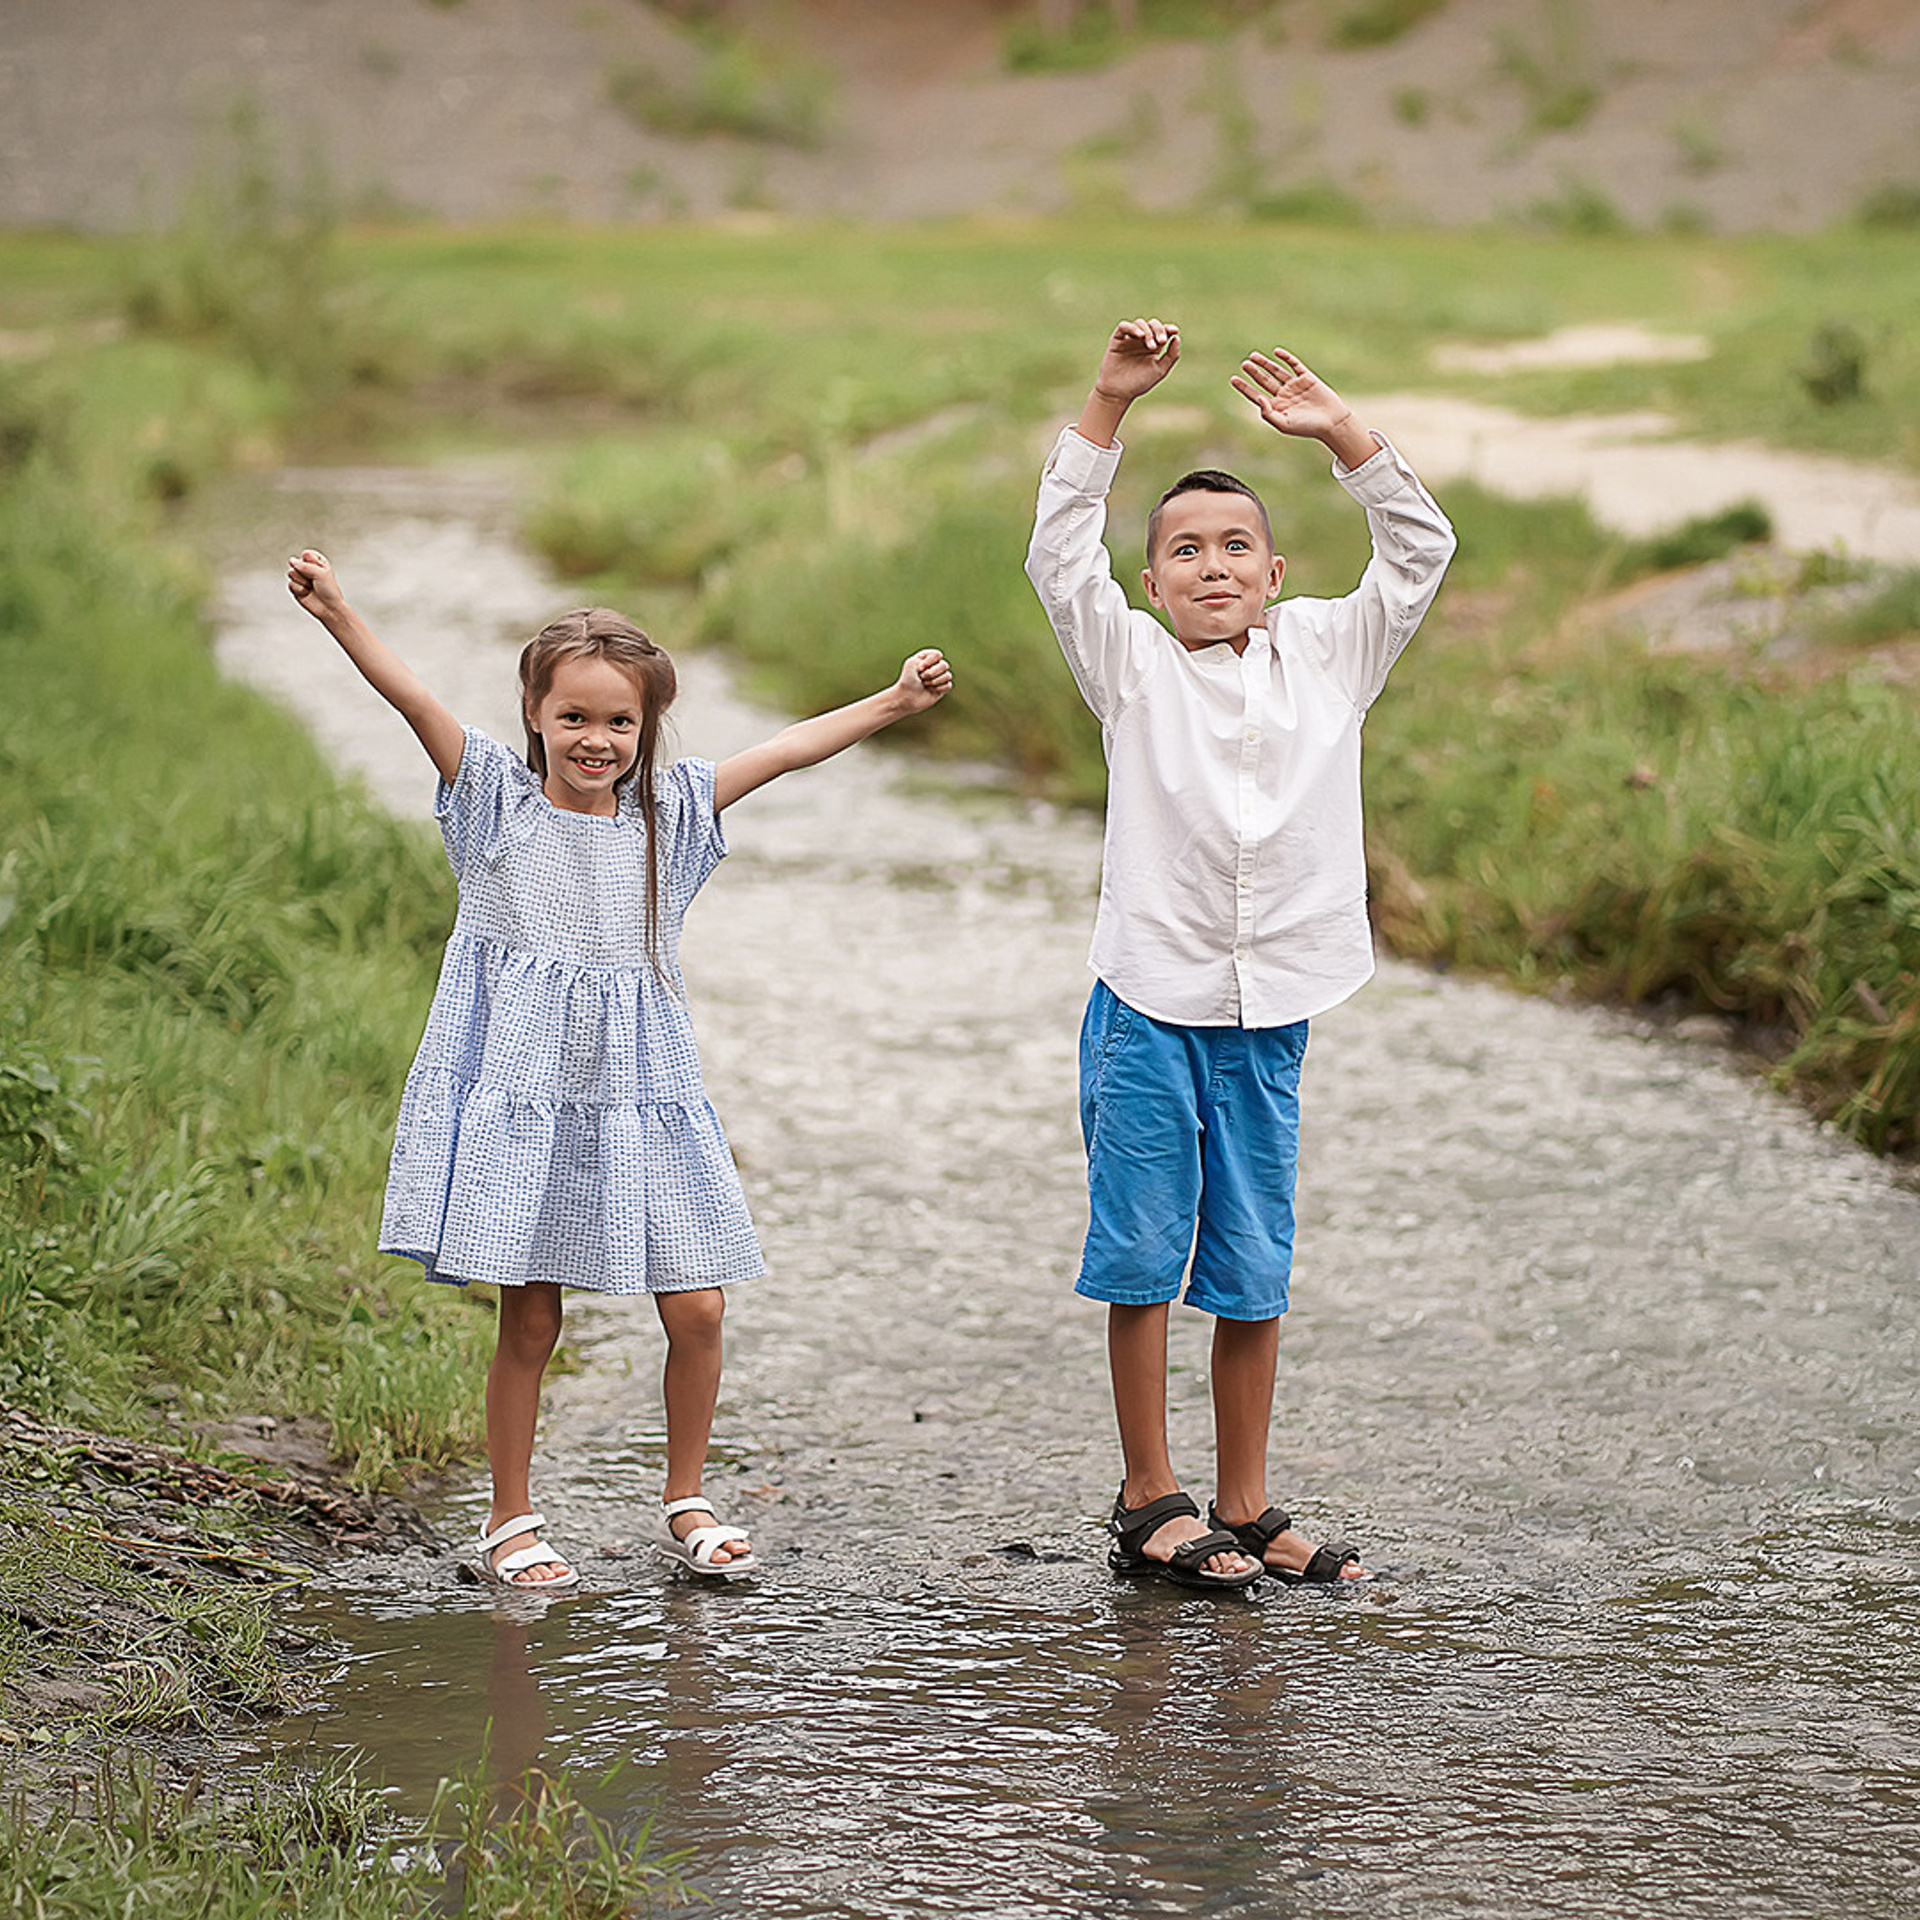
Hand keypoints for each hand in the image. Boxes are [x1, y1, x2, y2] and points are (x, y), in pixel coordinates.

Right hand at [287, 548, 347, 618]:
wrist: (329, 608)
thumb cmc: (329, 590)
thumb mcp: (320, 573)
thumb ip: (305, 565)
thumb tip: (291, 561)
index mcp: (317, 562)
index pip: (306, 554)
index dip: (312, 562)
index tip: (320, 570)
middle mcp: (308, 568)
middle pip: (296, 562)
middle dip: (305, 572)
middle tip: (314, 580)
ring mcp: (301, 578)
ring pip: (291, 572)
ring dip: (302, 581)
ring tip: (311, 587)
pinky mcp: (295, 588)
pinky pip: (290, 584)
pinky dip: (299, 589)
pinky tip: (307, 593)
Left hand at [894, 648, 952, 713]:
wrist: (906, 698)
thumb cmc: (907, 680)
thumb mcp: (910, 664)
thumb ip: (922, 656)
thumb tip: (938, 663)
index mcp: (927, 659)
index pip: (937, 654)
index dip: (929, 662)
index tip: (919, 669)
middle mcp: (935, 666)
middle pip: (944, 665)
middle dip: (931, 673)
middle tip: (921, 678)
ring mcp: (939, 677)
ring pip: (948, 675)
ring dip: (934, 681)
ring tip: (925, 684)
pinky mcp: (942, 688)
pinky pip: (948, 685)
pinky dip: (939, 688)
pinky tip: (930, 690)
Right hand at [1092, 318, 1180, 404]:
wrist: (1119, 392)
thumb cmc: (1139, 383)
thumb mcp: (1160, 370)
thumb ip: (1171, 355)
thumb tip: (1177, 337)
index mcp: (1153, 347)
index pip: (1163, 331)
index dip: (1169, 328)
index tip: (1174, 331)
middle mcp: (1141, 341)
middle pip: (1152, 324)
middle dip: (1159, 330)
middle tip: (1161, 342)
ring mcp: (1129, 339)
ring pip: (1140, 323)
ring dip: (1148, 331)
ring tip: (1151, 346)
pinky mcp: (1117, 339)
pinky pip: (1123, 326)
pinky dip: (1132, 327)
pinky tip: (1140, 335)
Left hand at [1231, 348, 1355, 441]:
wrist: (1331, 422)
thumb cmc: (1307, 427)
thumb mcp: (1284, 424)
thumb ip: (1268, 413)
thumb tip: (1257, 398)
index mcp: (1276, 407)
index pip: (1255, 395)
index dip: (1244, 387)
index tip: (1233, 379)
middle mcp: (1283, 395)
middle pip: (1264, 381)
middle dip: (1253, 372)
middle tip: (1244, 364)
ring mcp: (1295, 385)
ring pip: (1276, 371)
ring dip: (1265, 364)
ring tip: (1253, 356)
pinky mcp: (1307, 378)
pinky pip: (1294, 365)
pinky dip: (1286, 358)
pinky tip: (1276, 353)